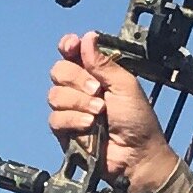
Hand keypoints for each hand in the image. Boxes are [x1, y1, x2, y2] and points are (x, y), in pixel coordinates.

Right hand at [47, 32, 183, 192]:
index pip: (71, 52)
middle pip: (59, 71)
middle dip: (78, 80)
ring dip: (79, 102)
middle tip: (98, 91)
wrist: (136, 154)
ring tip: (99, 112)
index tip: (71, 46)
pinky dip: (73, 120)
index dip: (67, 46)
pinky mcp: (65, 130)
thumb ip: (103, 63)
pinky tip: (89, 125)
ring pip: (55, 95)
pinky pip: (55, 118)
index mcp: (95, 73)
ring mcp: (71, 109)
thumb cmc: (138, 121)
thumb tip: (87, 37)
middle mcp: (80, 88)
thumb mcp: (125, 86)